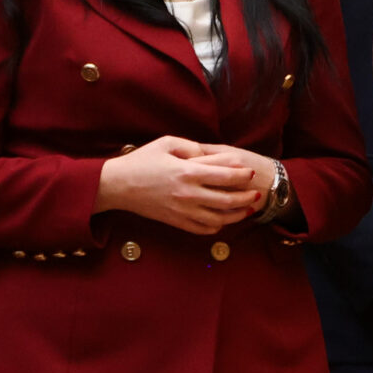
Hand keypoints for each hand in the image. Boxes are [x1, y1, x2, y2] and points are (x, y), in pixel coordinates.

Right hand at [95, 135, 266, 233]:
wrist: (115, 185)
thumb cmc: (141, 161)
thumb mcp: (166, 143)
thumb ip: (192, 147)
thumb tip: (210, 155)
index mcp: (188, 172)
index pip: (227, 176)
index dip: (243, 175)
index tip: (251, 173)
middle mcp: (188, 193)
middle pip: (228, 200)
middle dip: (247, 198)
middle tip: (257, 194)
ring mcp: (182, 210)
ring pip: (219, 219)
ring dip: (237, 215)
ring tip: (247, 210)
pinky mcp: (175, 221)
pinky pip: (202, 229)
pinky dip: (216, 227)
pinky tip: (222, 220)